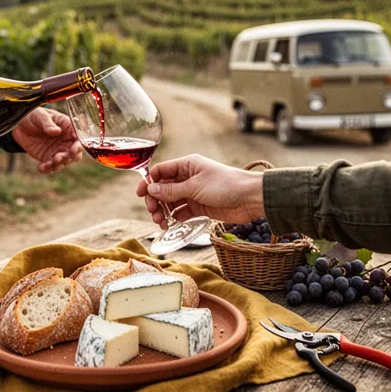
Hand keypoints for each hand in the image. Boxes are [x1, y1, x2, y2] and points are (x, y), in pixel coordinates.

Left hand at [11, 108, 82, 172]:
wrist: (20, 124)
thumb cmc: (35, 115)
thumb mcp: (41, 116)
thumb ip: (48, 124)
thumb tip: (57, 131)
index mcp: (69, 128)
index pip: (78, 138)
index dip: (78, 145)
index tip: (73, 148)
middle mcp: (66, 141)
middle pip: (74, 153)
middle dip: (68, 157)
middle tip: (59, 158)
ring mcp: (58, 151)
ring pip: (64, 162)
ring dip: (58, 164)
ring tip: (49, 163)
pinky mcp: (48, 158)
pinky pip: (51, 167)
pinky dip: (48, 169)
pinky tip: (41, 168)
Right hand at [135, 154, 265, 227]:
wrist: (250, 199)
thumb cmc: (226, 186)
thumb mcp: (196, 187)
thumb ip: (172, 190)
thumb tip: (151, 188)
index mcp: (187, 166)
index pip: (161, 171)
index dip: (148, 182)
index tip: (140, 195)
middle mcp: (189, 178)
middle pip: (163, 188)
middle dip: (155, 200)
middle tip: (153, 212)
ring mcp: (194, 193)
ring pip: (171, 202)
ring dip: (163, 212)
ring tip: (161, 223)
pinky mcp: (200, 207)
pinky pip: (182, 212)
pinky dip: (175, 219)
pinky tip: (171, 226)